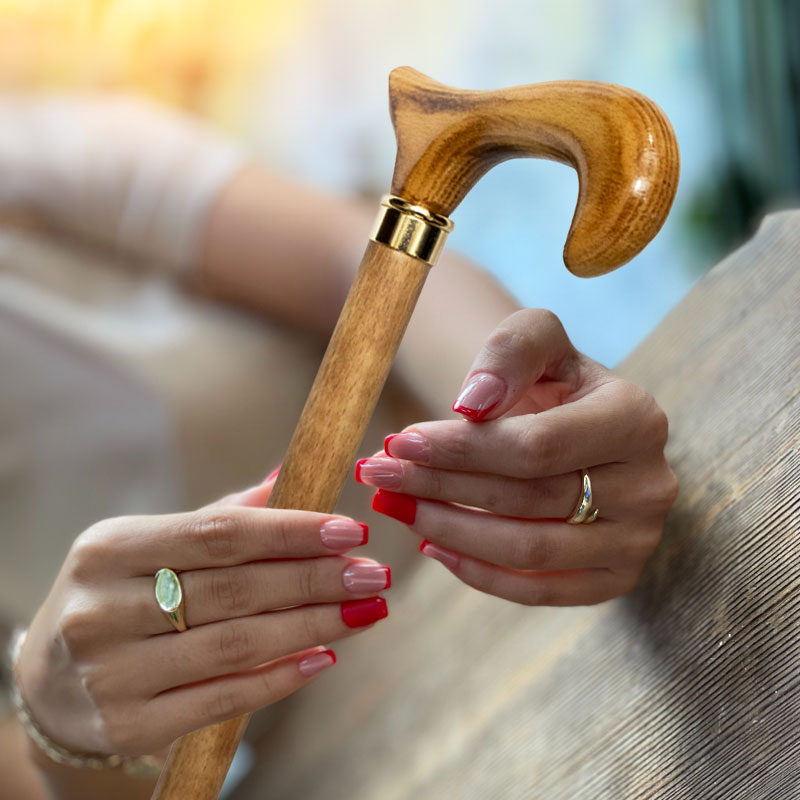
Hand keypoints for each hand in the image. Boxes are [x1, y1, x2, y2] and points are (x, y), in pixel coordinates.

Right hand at [15, 473, 389, 757]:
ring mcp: (113, 673)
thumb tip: (287, 479)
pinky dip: (279, 678)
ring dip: (313, 627)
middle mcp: (105, 609)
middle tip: (374, 573)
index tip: (351, 531)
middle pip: (235, 589)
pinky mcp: (130, 725)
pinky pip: (222, 699)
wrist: (48, 684)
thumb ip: (215, 520)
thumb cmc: (117, 598)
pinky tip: (322, 658)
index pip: (220, 534)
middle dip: (315, 579)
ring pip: (237, 644)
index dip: (292, 531)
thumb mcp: (145, 548)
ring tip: (364, 612)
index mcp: (111, 549)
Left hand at [357, 309, 677, 605]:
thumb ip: (509, 352)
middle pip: (526, 499)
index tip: (397, 442)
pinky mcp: (615, 579)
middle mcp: (649, 485)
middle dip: (440, 486)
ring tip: (397, 504)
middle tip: (377, 475)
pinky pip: (540, 592)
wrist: (573, 423)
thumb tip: (471, 404)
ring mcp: (637, 540)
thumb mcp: (534, 339)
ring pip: (528, 551)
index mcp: (635, 418)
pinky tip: (433, 544)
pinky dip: (479, 574)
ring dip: (448, 530)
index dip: (460, 450)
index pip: (535, 447)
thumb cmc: (548, 380)